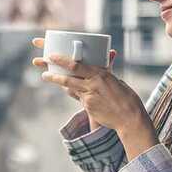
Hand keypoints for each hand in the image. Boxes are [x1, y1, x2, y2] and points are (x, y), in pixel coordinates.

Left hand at [31, 37, 147, 134]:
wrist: (129, 118)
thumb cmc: (125, 97)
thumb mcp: (116, 80)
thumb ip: (107, 69)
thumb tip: (110, 53)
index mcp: (100, 74)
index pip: (77, 65)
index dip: (62, 60)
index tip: (51, 56)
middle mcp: (93, 84)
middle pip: (68, 76)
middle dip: (53, 70)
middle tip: (41, 62)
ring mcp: (89, 96)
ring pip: (69, 86)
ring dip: (55, 80)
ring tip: (44, 76)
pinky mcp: (88, 107)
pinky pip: (77, 96)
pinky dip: (71, 91)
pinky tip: (66, 88)